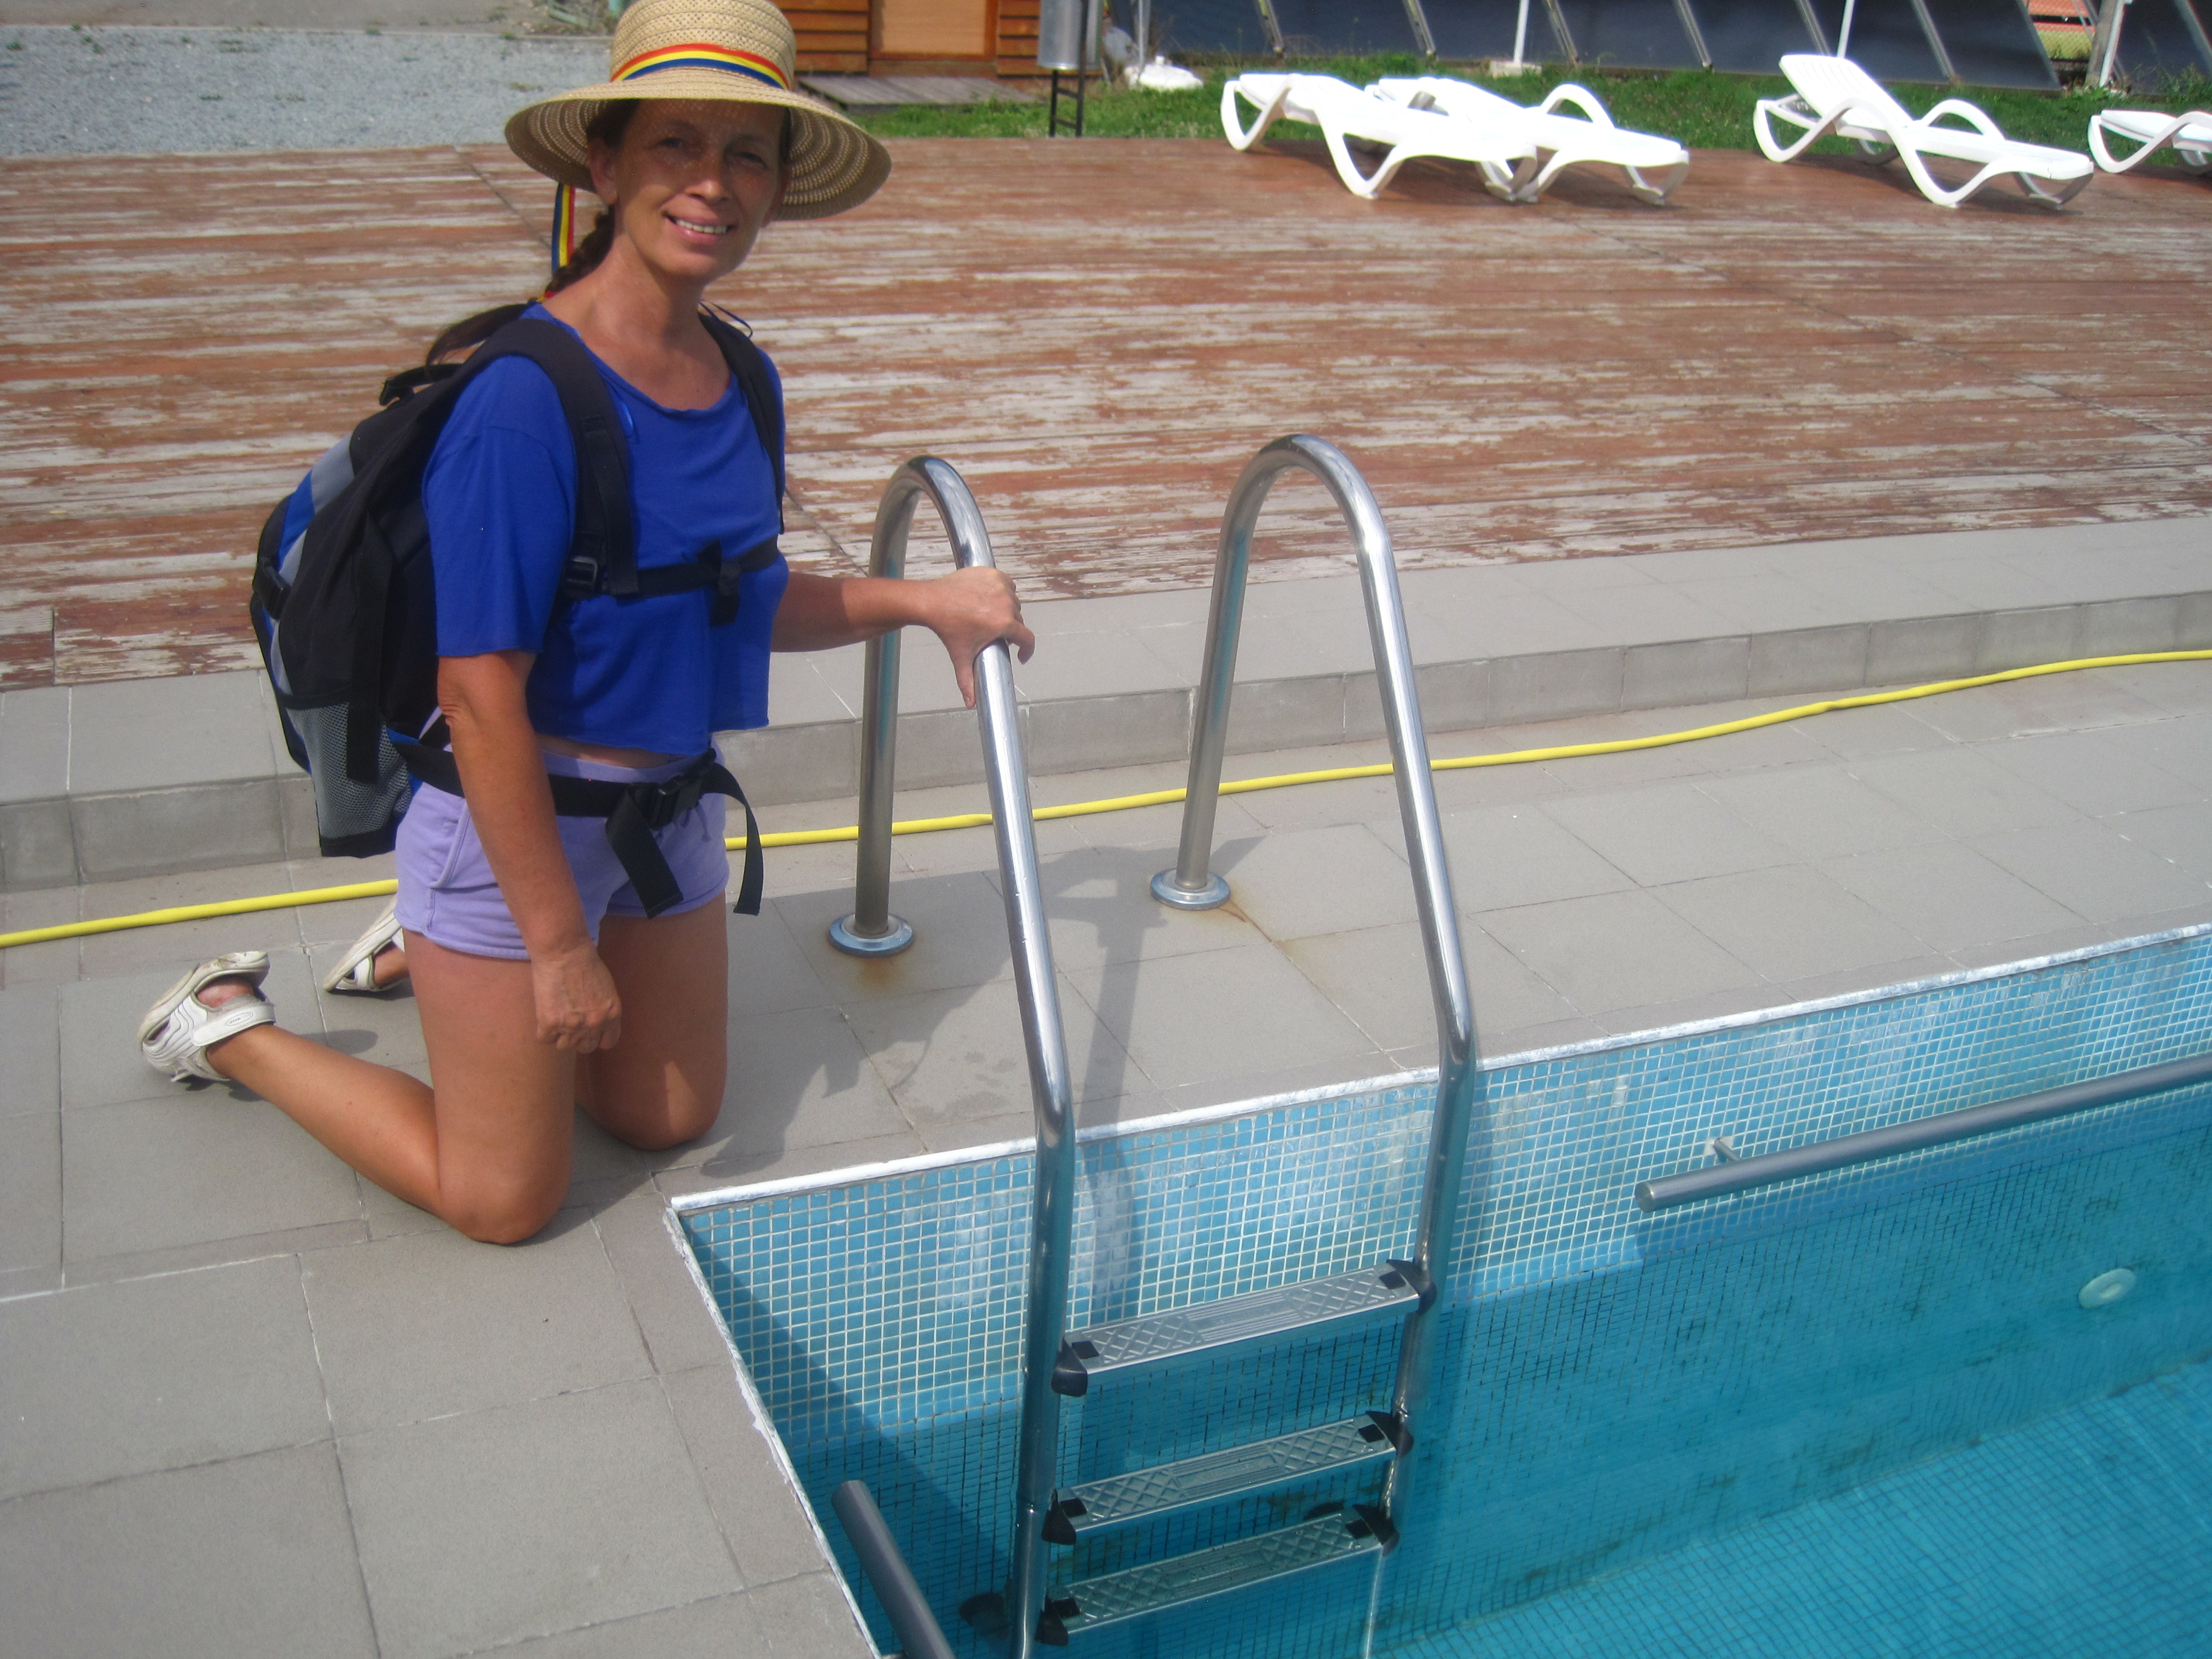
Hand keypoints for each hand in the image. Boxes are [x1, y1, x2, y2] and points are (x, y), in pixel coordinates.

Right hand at [530, 940, 622, 1052]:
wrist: (564, 952)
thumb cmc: (585, 963)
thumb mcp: (606, 989)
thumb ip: (602, 1009)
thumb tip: (594, 1024)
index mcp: (612, 1015)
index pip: (608, 1042)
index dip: (598, 1038)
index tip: (590, 1032)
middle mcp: (594, 1024)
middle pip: (585, 1047)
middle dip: (578, 1038)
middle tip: (570, 1023)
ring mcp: (572, 1026)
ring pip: (563, 1046)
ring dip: (560, 1035)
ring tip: (557, 1016)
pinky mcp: (550, 1023)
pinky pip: (545, 1039)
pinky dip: (544, 1030)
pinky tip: (546, 1014)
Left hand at [922, 567, 1035, 706]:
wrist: (932, 602)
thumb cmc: (948, 629)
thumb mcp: (961, 657)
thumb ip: (967, 682)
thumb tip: (970, 704)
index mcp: (1004, 623)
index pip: (1027, 639)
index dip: (1027, 650)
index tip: (1021, 656)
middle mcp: (1006, 603)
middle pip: (1018, 620)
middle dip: (1011, 630)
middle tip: (997, 635)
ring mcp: (1000, 586)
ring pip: (1013, 601)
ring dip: (1008, 610)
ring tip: (994, 617)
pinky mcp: (993, 574)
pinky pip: (1007, 584)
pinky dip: (1003, 591)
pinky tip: (993, 599)